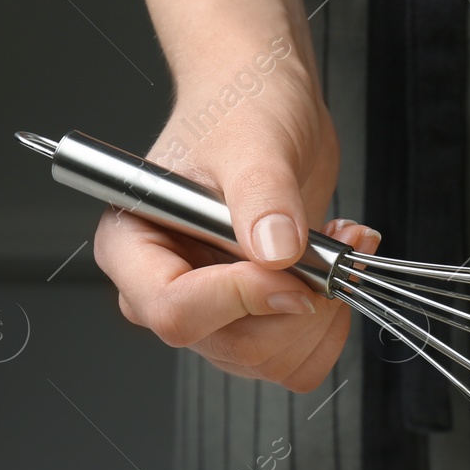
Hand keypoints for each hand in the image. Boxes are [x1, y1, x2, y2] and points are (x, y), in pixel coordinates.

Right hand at [94, 58, 377, 391]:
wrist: (268, 106)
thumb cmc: (240, 108)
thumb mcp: (253, 141)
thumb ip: (262, 197)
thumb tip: (275, 253)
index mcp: (134, 246)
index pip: (172, 309)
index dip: (239, 299)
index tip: (291, 268)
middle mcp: (165, 288)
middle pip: (233, 345)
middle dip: (298, 306)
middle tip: (330, 247)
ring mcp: (214, 312)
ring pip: (272, 360)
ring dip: (324, 312)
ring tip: (335, 245)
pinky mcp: (255, 322)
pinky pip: (297, 362)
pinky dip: (332, 325)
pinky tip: (333, 269)